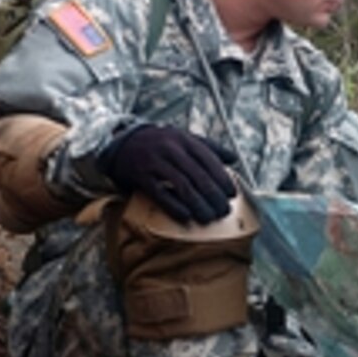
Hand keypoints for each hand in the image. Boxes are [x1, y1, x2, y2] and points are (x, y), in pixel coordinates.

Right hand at [98, 125, 238, 223]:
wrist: (123, 142)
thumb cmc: (161, 143)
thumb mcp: (183, 138)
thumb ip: (209, 147)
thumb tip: (234, 158)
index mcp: (185, 140)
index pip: (208, 159)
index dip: (222, 178)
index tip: (231, 194)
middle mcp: (171, 149)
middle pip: (197, 175)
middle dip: (213, 195)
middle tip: (223, 211)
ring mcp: (155, 162)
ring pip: (181, 185)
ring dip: (198, 204)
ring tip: (209, 218)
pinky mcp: (141, 176)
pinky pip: (160, 194)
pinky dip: (174, 207)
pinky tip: (186, 217)